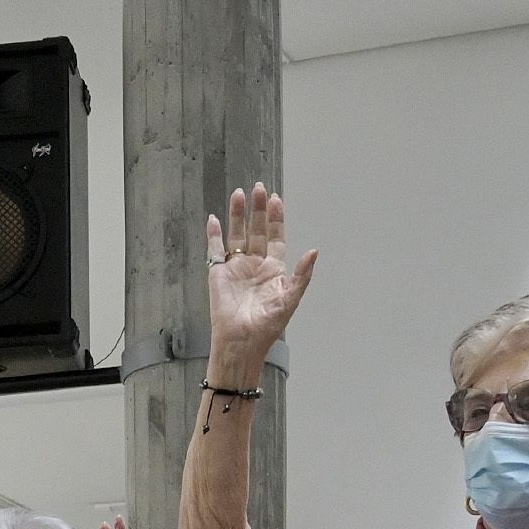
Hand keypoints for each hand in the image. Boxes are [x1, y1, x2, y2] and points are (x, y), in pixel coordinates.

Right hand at [204, 184, 316, 376]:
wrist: (242, 340)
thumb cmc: (267, 325)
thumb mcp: (290, 299)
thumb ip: (302, 274)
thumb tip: (314, 251)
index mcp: (273, 270)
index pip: (275, 237)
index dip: (276, 219)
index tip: (277, 200)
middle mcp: (254, 265)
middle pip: (256, 230)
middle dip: (259, 210)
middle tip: (260, 188)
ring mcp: (236, 268)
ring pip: (237, 234)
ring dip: (238, 215)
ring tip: (240, 194)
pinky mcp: (218, 273)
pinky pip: (215, 249)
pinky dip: (213, 234)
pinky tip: (214, 219)